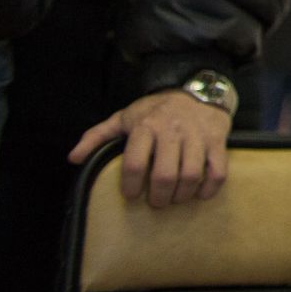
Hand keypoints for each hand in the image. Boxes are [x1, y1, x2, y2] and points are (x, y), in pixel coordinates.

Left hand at [68, 90, 231, 207]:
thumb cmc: (156, 109)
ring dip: (182, 195)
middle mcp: (172, 130)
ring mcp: (197, 135)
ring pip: (191, 175)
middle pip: (164, 175)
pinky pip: (217, 170)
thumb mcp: (124, 117)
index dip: (130, 186)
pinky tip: (200, 193)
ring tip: (175, 198)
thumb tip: (73, 159)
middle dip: (158, 197)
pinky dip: (209, 188)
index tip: (131, 195)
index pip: (134, 163)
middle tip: (156, 202)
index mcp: (145, 126)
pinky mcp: (217, 140)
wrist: (198, 89)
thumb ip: (97, 136)